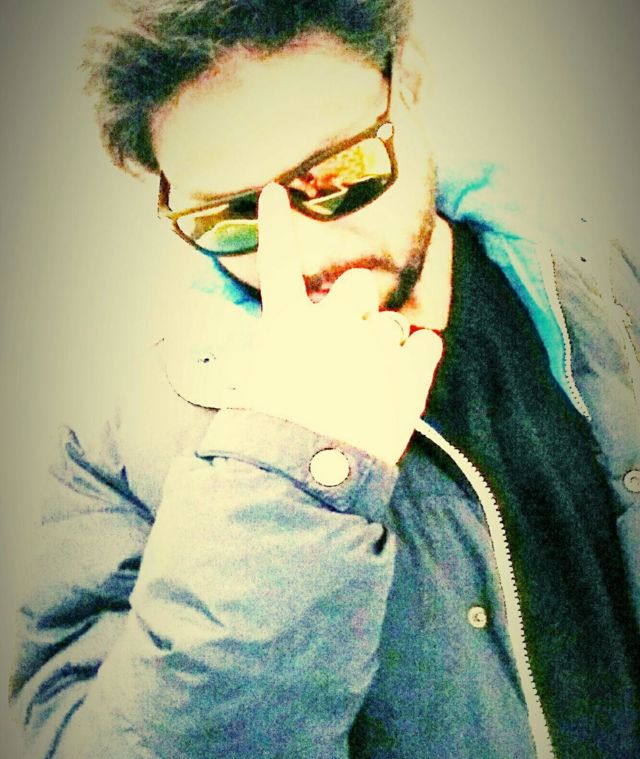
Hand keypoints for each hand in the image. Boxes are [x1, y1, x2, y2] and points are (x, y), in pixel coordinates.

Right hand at [237, 183, 442, 464]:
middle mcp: (334, 323)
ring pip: (391, 324)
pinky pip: (426, 344)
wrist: (308, 474)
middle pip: (358, 286)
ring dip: (385, 343)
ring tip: (370, 383)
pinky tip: (406, 371)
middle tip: (352, 338)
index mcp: (289, 327)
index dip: (278, 225)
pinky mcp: (409, 375)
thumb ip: (283, 355)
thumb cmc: (276, 435)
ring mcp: (374, 346)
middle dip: (358, 303)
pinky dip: (420, 353)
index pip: (279, 263)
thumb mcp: (260, 389)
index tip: (277, 191)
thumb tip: (297, 344)